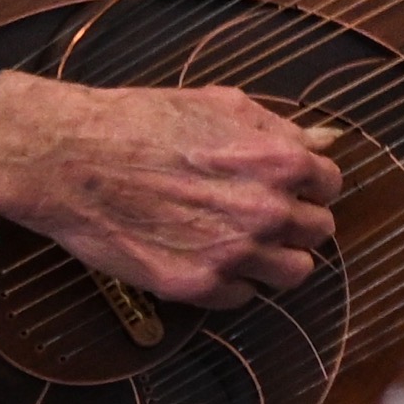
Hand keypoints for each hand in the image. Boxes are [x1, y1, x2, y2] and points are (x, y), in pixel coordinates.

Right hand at [0, 71, 342, 307]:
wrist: (72, 159)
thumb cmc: (145, 121)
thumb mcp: (224, 106)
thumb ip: (280, 130)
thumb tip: (324, 141)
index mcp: (281, 163)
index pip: (330, 185)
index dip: (310, 184)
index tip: (289, 185)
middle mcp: (267, 213)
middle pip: (318, 232)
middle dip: (297, 221)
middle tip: (264, 213)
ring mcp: (233, 254)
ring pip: (292, 273)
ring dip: (276, 258)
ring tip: (246, 243)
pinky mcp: (195, 286)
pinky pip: (242, 297)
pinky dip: (232, 281)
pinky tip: (207, 257)